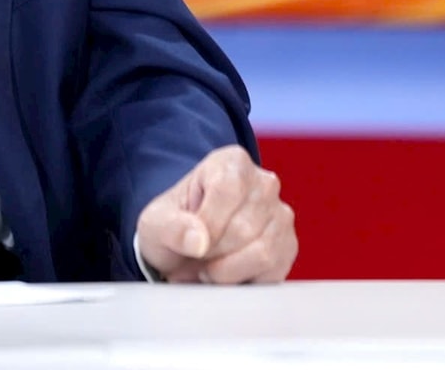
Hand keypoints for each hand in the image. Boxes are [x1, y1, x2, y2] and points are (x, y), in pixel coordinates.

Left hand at [136, 145, 295, 283]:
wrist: (187, 248)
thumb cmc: (174, 227)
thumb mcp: (156, 223)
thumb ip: (170, 227)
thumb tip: (199, 240)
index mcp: (231, 163)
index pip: (227, 192)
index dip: (207, 225)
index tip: (191, 242)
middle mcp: (263, 184)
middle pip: (242, 228)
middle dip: (212, 253)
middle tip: (193, 258)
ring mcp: (280, 216)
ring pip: (261, 253)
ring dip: (227, 271)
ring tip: (207, 267)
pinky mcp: (288, 248)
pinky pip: (272, 272)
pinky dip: (243, 281)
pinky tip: (227, 274)